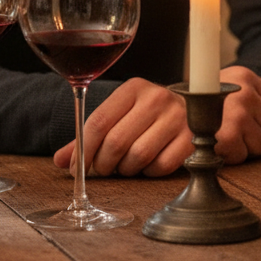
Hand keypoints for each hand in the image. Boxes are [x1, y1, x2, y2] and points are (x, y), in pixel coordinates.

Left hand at [53, 66, 260, 176]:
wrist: (201, 104)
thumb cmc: (152, 114)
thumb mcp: (122, 115)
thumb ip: (90, 137)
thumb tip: (59, 161)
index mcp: (135, 87)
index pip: (97, 122)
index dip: (82, 151)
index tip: (77, 167)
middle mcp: (158, 97)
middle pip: (115, 143)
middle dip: (103, 165)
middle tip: (105, 169)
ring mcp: (179, 116)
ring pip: (137, 157)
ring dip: (127, 170)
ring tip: (128, 166)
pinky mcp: (195, 136)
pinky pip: (161, 166)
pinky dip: (150, 173)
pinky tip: (151, 164)